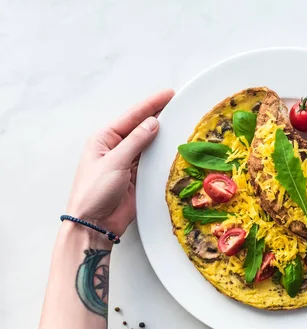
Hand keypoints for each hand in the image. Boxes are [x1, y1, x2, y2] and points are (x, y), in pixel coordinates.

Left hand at [66, 89, 174, 235]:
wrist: (94, 223)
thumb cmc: (95, 191)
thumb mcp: (115, 162)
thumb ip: (136, 141)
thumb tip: (153, 123)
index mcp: (104, 139)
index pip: (132, 117)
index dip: (151, 104)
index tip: (169, 94)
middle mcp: (116, 148)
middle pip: (141, 128)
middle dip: (159, 117)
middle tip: (179, 106)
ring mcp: (127, 163)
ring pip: (148, 145)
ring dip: (162, 136)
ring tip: (181, 124)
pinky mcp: (136, 178)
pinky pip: (152, 162)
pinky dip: (162, 155)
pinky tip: (174, 148)